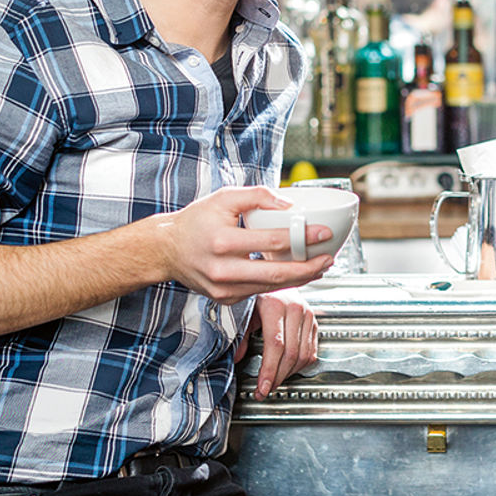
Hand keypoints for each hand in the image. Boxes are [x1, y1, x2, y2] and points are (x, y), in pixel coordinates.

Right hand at [155, 186, 333, 304]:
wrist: (167, 250)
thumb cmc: (196, 221)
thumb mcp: (224, 198)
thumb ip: (258, 196)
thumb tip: (290, 205)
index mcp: (223, 242)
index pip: (273, 241)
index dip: (302, 238)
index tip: (323, 233)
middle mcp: (223, 270)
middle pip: (277, 274)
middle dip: (309, 268)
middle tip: (329, 259)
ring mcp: (224, 289)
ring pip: (272, 287)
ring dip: (300, 278)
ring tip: (319, 266)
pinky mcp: (226, 299)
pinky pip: (260, 292)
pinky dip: (280, 283)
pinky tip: (295, 273)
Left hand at [237, 292, 319, 399]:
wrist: (278, 274)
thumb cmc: (259, 292)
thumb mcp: (245, 310)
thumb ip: (241, 335)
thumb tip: (236, 358)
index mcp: (275, 305)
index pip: (275, 346)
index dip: (269, 370)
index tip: (263, 387)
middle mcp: (294, 308)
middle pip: (290, 354)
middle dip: (278, 377)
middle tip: (266, 389)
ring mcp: (307, 315)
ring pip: (303, 355)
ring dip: (289, 373)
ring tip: (275, 381)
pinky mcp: (314, 321)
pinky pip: (312, 351)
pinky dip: (301, 365)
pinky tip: (288, 369)